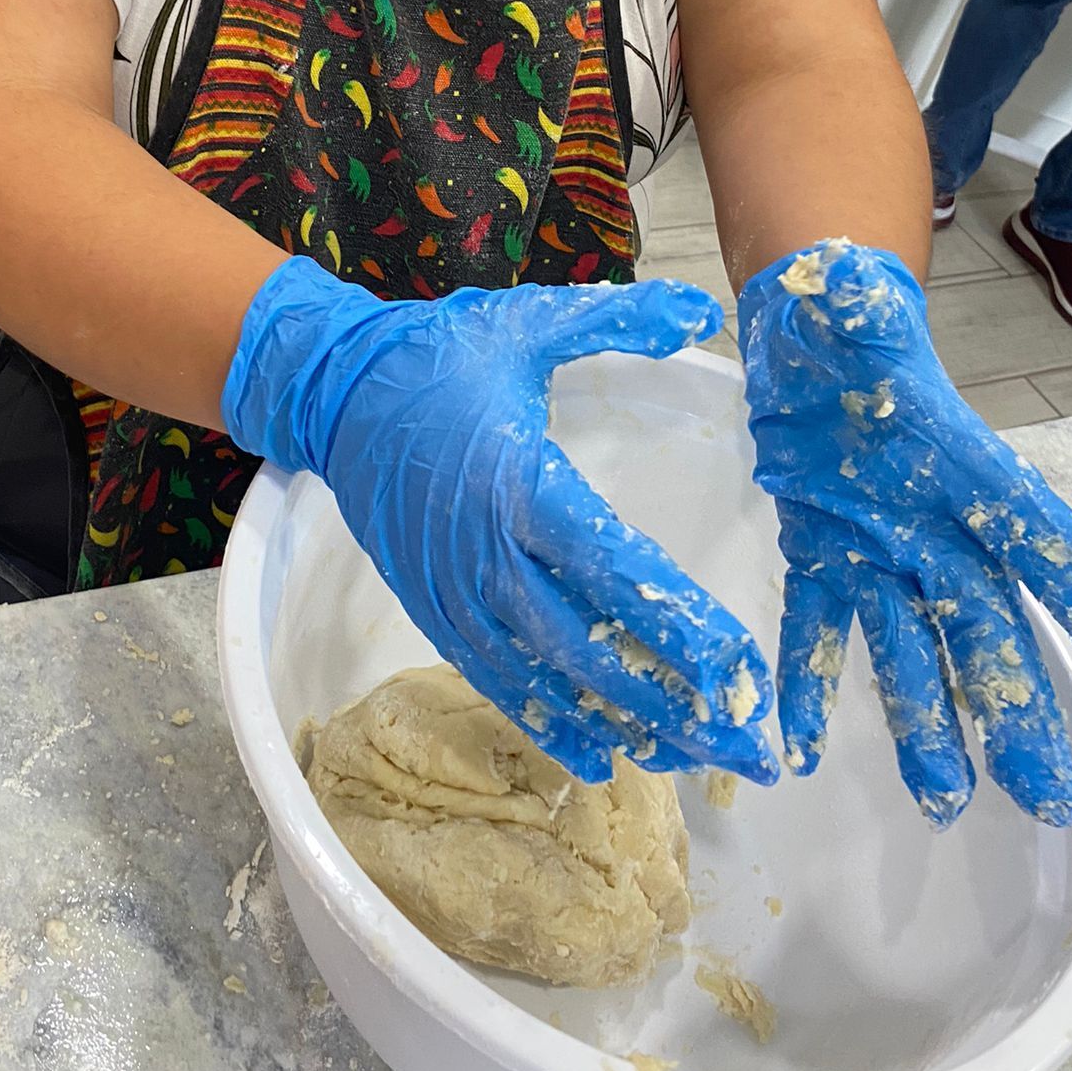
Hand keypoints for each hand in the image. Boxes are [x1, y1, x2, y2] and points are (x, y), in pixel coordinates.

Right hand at [224, 256, 778, 786]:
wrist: (334, 391)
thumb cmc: (438, 354)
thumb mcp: (527, 321)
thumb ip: (617, 319)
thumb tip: (700, 311)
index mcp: (520, 483)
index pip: (612, 566)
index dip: (676, 623)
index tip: (737, 666)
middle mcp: (489, 552)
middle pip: (588, 645)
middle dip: (667, 698)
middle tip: (737, 743)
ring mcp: (457, 589)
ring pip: (545, 675)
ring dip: (618, 721)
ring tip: (687, 759)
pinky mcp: (433, 608)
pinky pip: (497, 678)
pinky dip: (548, 720)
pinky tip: (598, 756)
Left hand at [739, 241, 1071, 826]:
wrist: (811, 325)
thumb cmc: (858, 322)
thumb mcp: (865, 309)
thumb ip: (869, 313)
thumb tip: (865, 302)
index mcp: (973, 474)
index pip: (1051, 550)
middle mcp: (937, 525)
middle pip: (988, 629)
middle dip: (1018, 709)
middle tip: (1049, 798)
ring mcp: (878, 542)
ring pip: (910, 645)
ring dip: (924, 721)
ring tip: (942, 800)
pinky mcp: (818, 545)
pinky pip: (816, 624)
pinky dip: (808, 681)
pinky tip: (799, 745)